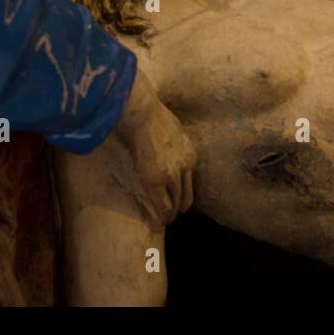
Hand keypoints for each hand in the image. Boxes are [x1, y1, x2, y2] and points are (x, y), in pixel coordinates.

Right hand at [112, 72, 196, 226]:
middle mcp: (186, 165)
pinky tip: (160, 222)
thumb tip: (164, 141)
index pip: (191, 179)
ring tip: (165, 219)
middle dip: (180, 205)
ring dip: (171, 213)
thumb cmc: (150, 114)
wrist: (142, 112)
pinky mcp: (157, 181)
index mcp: (190, 152)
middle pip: (188, 195)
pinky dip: (163, 215)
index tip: (176, 195)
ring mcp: (173, 175)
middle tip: (172, 213)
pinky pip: (163, 206)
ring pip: (177, 203)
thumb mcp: (170, 127)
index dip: (182, 189)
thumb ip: (171, 139)